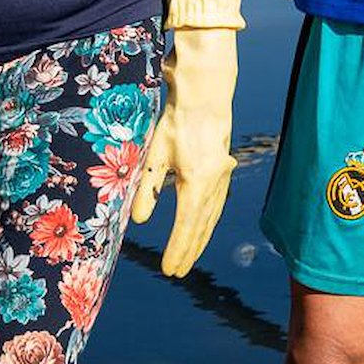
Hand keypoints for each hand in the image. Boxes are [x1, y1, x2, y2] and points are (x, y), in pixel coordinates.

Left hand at [135, 0, 241, 277]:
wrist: (206, 91)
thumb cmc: (176, 118)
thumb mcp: (155, 152)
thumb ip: (148, 187)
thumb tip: (139, 220)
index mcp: (198, 181)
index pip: (187, 226)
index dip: (178, 250)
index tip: (170, 269)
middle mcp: (215, 182)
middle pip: (202, 227)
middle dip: (189, 251)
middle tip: (177, 272)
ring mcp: (223, 174)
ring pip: (211, 216)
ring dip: (200, 238)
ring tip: (188, 257)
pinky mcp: (223, 166)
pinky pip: (216, 202)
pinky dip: (207, 219)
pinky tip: (201, 227)